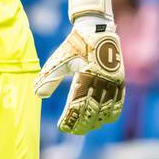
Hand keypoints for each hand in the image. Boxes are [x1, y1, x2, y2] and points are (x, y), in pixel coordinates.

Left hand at [34, 0, 124, 134]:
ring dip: (96, 121)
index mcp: (87, 75)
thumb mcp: (60, 59)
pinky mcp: (120, 81)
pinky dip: (111, 114)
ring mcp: (114, 81)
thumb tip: (37, 95)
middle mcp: (103, 80)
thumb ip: (49, 78)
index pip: (78, 105)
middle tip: (71, 130)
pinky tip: (102, 120)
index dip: (70, 119)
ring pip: (107, 111)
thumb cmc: (75, 44)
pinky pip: (118, 103)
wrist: (97, 28)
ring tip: (85, 127)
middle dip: (82, 124)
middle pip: (93, 111)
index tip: (61, 127)